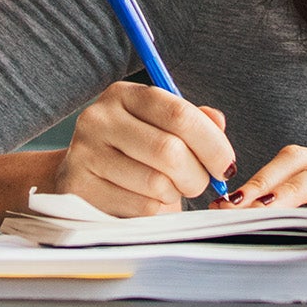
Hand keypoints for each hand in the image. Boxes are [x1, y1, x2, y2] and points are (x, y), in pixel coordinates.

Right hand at [52, 83, 237, 215]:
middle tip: (200, 183)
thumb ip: (190, 121)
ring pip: (157, 184)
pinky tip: (147, 201)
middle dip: (198, 175)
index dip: (212, 143)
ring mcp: (86, 154)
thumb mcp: (157, 126)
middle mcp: (99, 118)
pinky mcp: (81, 190)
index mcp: (123, 94)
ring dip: (175, 194)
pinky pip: (140, 209)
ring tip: (168, 189)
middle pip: (170, 151)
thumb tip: (218, 122)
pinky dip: (156, 212)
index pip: (179, 113)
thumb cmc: (129, 151)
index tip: (226, 165)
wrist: (80, 176)